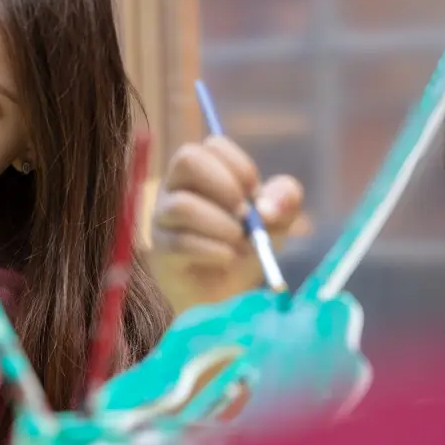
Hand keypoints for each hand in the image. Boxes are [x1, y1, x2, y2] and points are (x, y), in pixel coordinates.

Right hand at [150, 136, 305, 311]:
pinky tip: (229, 258)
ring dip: (221, 224)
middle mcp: (176, 188)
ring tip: (240, 243)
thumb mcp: (276, 222)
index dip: (239, 165)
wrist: (227, 298)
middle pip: (187, 159)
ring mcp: (162, 218)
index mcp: (203, 173)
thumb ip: (284, 200)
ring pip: (182, 205)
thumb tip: (268, 206)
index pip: (212, 145)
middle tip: (246, 215)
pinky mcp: (160, 251)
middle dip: (225, 185)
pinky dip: (213, 250)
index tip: (256, 193)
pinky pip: (181, 242)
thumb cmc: (245, 250)